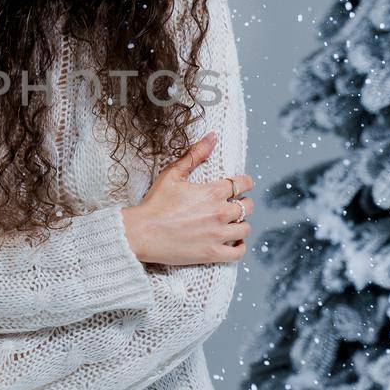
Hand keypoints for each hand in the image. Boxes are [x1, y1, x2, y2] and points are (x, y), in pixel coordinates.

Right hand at [120, 130, 252, 265]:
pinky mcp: (212, 253)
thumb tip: (212, 137)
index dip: (245, 183)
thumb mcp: (172, 174)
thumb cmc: (155, 204)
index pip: (242, 184)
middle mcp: (219, 212)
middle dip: (243, 203)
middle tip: (234, 204)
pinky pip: (238, 253)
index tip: (242, 185)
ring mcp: (217, 235)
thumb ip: (195, 155)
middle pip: (247, 206)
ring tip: (232, 223)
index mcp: (212, 192)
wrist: (142, 232)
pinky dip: (240, 247)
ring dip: (241, 224)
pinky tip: (235, 242)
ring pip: (245, 228)